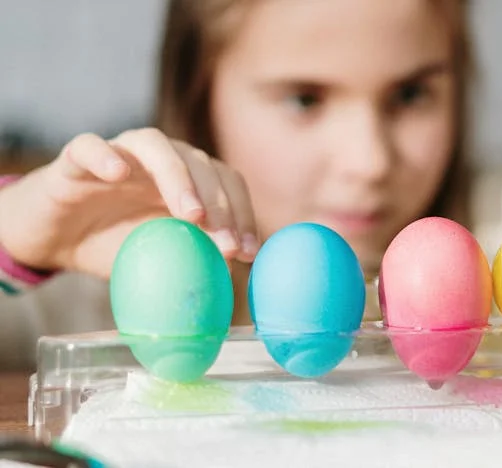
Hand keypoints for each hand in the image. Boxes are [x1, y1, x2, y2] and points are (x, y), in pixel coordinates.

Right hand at [0, 129, 259, 278]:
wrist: (54, 240)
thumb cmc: (114, 245)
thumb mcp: (160, 257)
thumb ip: (195, 258)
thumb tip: (237, 279)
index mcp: (186, 178)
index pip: (226, 182)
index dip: (242, 213)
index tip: (248, 253)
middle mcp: (159, 159)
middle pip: (199, 162)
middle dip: (220, 204)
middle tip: (226, 244)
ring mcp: (119, 153)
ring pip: (155, 145)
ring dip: (179, 177)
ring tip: (192, 215)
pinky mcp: (75, 159)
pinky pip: (89, 146)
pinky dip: (105, 155)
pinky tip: (118, 174)